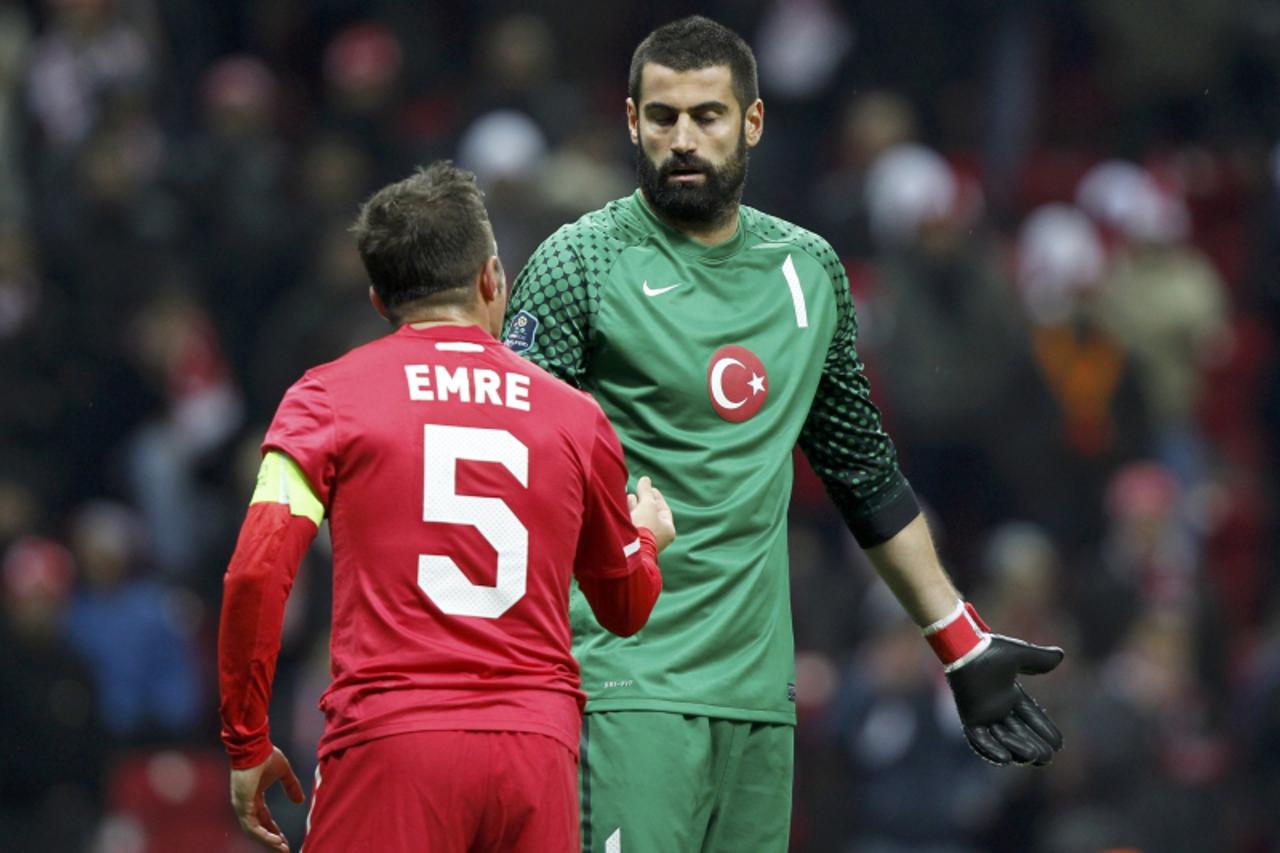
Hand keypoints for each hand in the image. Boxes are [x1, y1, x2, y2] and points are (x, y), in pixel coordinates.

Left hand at [230, 746, 305, 851]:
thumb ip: (291, 786)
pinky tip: (276, 840)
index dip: (274, 831)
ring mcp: (241, 806)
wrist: (255, 746)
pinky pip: (251, 826)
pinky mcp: (242, 805)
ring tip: (282, 849)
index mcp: (253, 798)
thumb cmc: (266, 755)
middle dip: (272, 841)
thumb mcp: (284, 773)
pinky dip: (263, 835)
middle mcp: (245, 805)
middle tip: (284, 850)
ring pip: (253, 832)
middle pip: (258, 830)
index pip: (263, 820)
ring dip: (268, 842)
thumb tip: (300, 801)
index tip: (285, 841)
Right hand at [628, 475, 675, 550]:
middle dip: (644, 501)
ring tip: (630, 496)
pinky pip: (631, 525)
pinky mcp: (632, 542)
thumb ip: (646, 490)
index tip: (649, 488)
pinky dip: (628, 514)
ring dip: (635, 507)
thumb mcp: (647, 504)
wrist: (629, 548)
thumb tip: (645, 479)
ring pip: (640, 520)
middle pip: (651, 514)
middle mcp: (657, 537)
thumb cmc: (644, 526)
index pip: (663, 510)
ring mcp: (644, 541)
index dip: (656, 496)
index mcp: (668, 530)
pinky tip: (622, 506)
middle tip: (639, 491)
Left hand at [946, 635, 1063, 765]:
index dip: (1045, 730)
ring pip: (1003, 738)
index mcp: (1009, 693)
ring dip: (1018, 748)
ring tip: (1034, 755)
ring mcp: (983, 713)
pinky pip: (978, 738)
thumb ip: (1039, 659)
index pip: (1031, 716)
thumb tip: (1060, 656)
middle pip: (1019, 732)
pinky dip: (989, 749)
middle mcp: (997, 706)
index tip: (1059, 744)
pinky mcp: (969, 716)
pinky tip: (1005, 759)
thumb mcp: (1020, 655)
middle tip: (1048, 756)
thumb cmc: (989, 649)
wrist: (965, 648)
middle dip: (1034, 745)